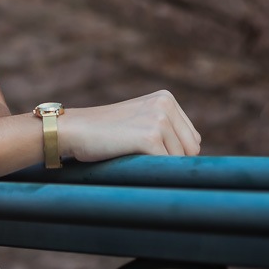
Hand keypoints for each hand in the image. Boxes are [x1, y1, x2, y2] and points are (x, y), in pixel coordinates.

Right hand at [60, 90, 200, 161]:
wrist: (73, 130)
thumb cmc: (104, 132)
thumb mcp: (140, 119)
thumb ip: (167, 129)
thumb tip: (195, 156)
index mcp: (166, 98)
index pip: (193, 139)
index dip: (175, 153)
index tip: (149, 152)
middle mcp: (165, 104)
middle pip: (192, 150)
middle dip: (172, 161)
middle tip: (141, 157)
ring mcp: (159, 119)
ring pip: (180, 161)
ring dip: (158, 166)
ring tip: (132, 155)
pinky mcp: (149, 137)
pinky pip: (164, 167)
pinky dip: (149, 171)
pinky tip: (129, 160)